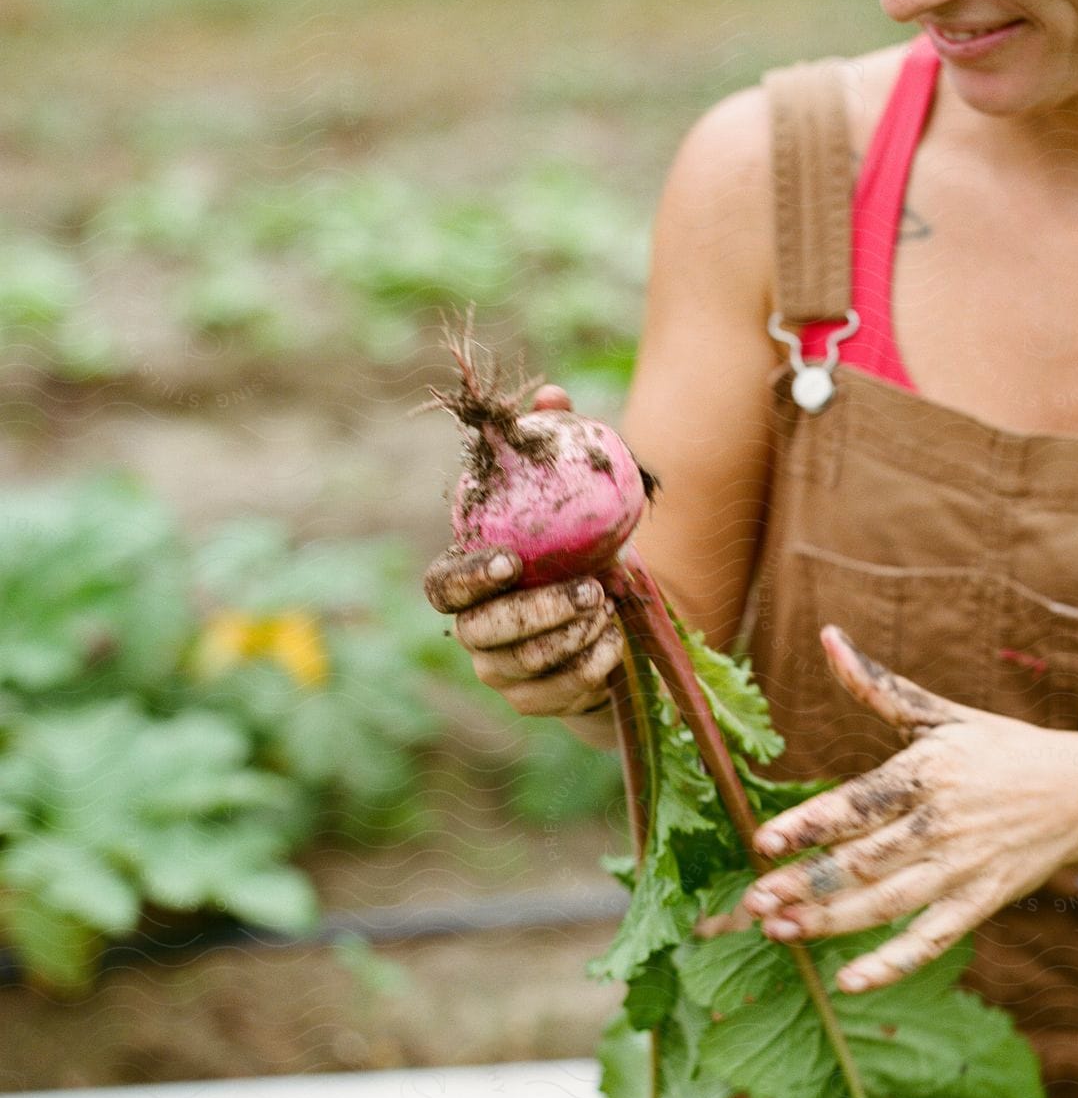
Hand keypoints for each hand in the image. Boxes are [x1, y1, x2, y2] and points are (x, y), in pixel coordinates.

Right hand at [423, 384, 625, 717]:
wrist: (615, 618)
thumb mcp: (577, 498)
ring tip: (608, 608)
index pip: (443, 588)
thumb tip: (551, 395)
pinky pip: (558, 692)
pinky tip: (615, 641)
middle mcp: (475, 631)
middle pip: (481, 631)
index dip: (468, 577)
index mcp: (471, 582)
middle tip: (587, 591)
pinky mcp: (536, 702)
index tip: (510, 562)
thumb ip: (556, 447)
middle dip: (535, 612)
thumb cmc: (582, 550)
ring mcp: (502, 672)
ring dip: (570, 637)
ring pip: (522, 665)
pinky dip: (591, 666)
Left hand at [736, 626, 1077, 993]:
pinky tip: (848, 981)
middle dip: (807, 882)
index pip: (859, 802)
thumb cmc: (1000, 750)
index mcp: (927, 772)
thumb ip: (877, 686)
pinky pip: (931, 940)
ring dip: (832, 922)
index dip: (810, 823)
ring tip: (779, 933)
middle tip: (754, 901)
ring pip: (889, 903)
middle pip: (865, 859)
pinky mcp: (981, 904)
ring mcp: (963, 868)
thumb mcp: (940, 715)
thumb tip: (827, 637)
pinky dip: (891, 963)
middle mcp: (942, 823)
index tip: (764, 842)